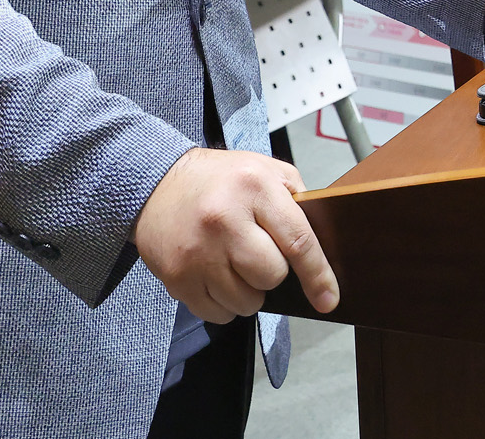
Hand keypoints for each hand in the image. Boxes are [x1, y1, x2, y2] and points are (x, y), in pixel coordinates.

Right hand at [134, 147, 333, 321]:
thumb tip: (320, 248)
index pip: (298, 241)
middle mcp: (224, 220)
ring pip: (246, 302)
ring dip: (248, 291)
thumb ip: (296, 201)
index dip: (318, 276)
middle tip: (257, 252)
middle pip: (272, 276)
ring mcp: (198, 253)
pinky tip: (216, 276)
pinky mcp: (177, 278)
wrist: (155, 186)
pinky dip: (224, 303)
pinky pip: (217, 314)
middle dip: (272, 272)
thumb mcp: (265, 170)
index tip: (329, 298)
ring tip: (234, 263)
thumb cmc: (218, 180)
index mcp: (254, 188)